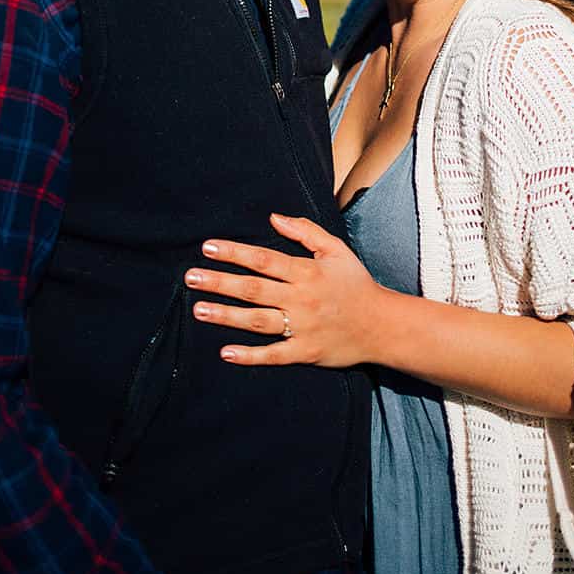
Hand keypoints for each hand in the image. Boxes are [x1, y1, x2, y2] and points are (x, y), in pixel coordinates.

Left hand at [185, 213, 385, 367]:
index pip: (264, 259)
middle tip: (190, 277)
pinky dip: (250, 355)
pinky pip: (274, 355)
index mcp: (306, 272)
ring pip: (258, 321)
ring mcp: (303, 327)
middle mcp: (301, 298)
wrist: (383, 325)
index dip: (234, 252)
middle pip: (253, 289)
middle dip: (220, 282)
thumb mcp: (336, 250)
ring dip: (226, 316)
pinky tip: (226, 352)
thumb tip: (274, 217)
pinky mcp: (306, 352)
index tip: (208, 247)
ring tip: (198, 309)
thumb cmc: (356, 283)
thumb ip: (305, 231)